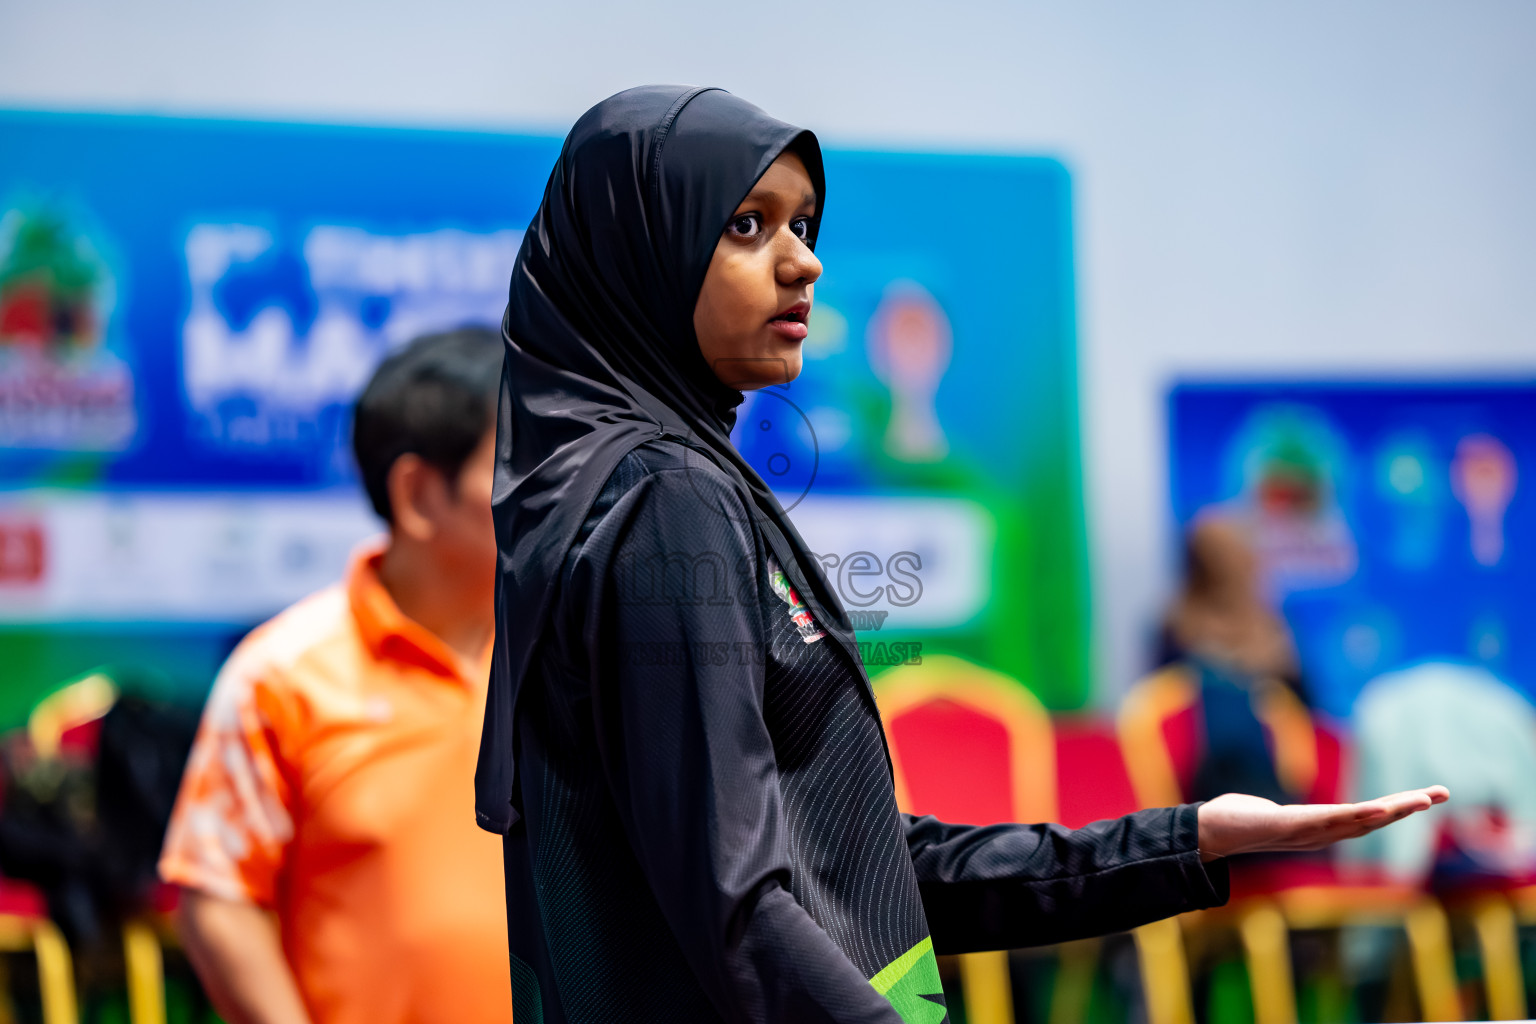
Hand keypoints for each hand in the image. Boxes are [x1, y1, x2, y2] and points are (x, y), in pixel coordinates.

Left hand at [1196, 787, 1449, 861]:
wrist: (1209, 831)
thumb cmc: (1237, 822)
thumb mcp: (1269, 815)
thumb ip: (1282, 816)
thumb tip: (1276, 810)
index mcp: (1320, 828)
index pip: (1366, 817)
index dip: (1397, 808)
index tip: (1427, 795)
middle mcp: (1320, 833)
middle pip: (1373, 819)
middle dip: (1408, 807)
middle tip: (1442, 793)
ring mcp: (1308, 832)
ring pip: (1359, 820)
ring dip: (1393, 809)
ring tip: (1421, 799)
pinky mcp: (1290, 826)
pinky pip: (1331, 819)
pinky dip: (1359, 814)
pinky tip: (1382, 807)